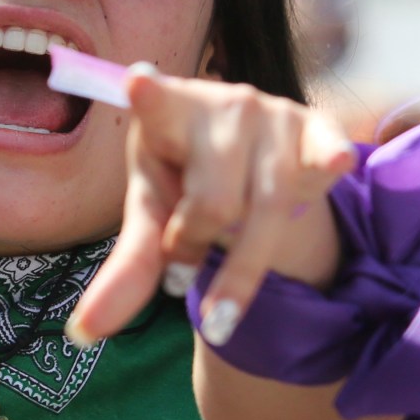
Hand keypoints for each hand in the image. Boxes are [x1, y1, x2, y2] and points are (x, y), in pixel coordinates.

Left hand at [68, 66, 355, 348]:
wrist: (246, 161)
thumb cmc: (186, 184)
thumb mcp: (153, 219)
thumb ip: (127, 271)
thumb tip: (83, 336)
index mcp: (167, 114)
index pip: (156, 105)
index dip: (148, 97)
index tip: (136, 83)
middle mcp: (224, 105)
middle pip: (214, 203)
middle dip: (197, 242)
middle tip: (188, 244)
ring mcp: (275, 115)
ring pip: (267, 205)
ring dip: (244, 259)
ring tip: (225, 264)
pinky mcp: (319, 130)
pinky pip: (326, 153)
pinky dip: (328, 161)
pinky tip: (337, 162)